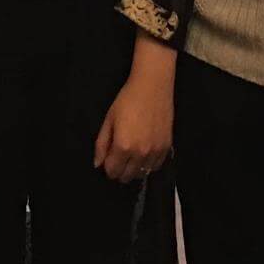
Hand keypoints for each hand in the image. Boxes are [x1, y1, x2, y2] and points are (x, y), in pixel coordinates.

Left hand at [93, 42, 174, 183]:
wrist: (152, 87)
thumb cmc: (127, 100)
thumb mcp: (109, 120)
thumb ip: (101, 144)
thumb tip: (97, 164)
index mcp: (123, 146)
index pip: (112, 171)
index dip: (107, 167)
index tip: (108, 159)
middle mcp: (140, 153)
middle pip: (127, 176)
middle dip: (119, 170)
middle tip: (118, 157)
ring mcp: (155, 152)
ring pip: (142, 174)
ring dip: (134, 169)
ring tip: (131, 155)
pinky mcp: (166, 148)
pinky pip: (155, 167)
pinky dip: (148, 165)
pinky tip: (144, 154)